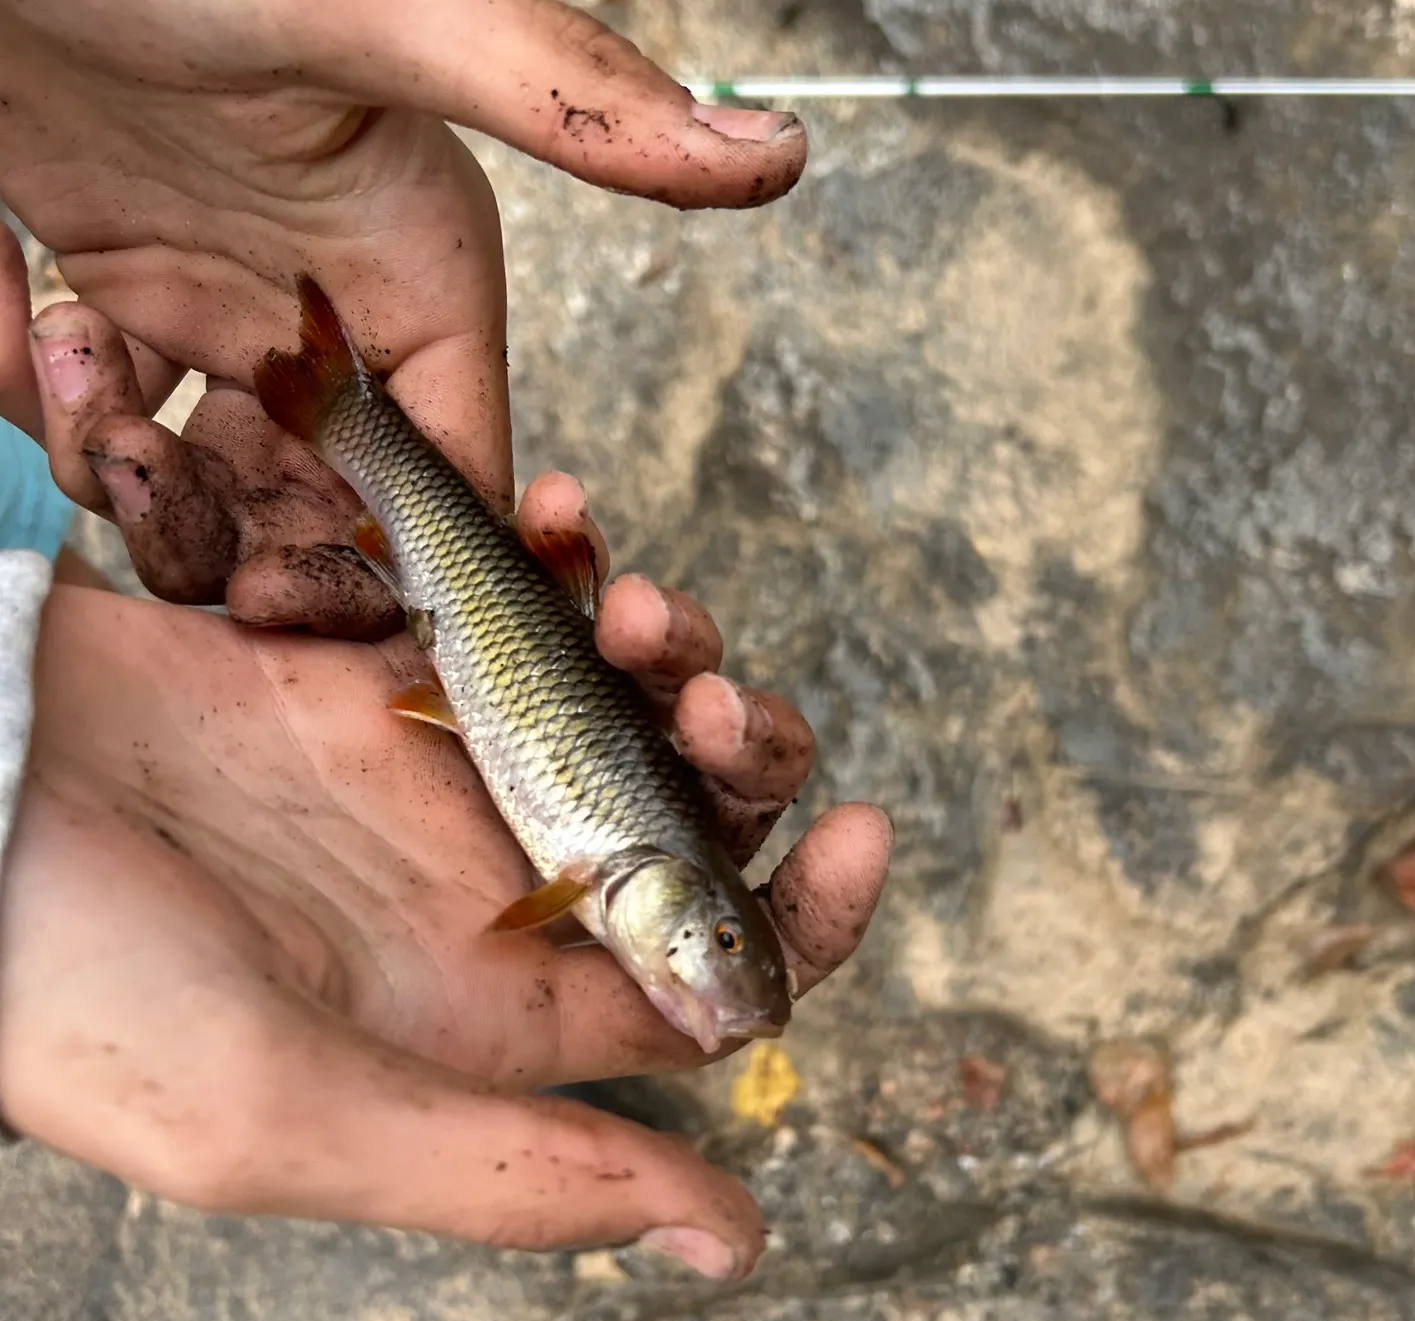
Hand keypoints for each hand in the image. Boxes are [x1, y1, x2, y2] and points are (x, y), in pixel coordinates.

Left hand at [0, 0, 803, 631]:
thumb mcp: (383, 14)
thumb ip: (568, 100)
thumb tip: (777, 152)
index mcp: (425, 275)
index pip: (464, 480)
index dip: (420, 566)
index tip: (349, 603)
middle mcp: (339, 311)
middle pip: (340, 517)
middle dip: (275, 556)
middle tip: (209, 551)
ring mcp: (228, 308)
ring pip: (225, 490)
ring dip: (163, 497)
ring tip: (112, 421)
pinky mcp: (125, 292)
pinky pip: (116, 422)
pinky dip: (78, 420)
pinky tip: (46, 329)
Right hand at [0, 473, 890, 1276]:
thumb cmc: (75, 993)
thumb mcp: (293, 1118)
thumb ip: (514, 1177)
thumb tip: (728, 1238)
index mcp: (492, 1006)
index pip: (704, 974)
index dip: (807, 914)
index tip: (866, 829)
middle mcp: (479, 885)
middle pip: (684, 818)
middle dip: (738, 749)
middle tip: (716, 691)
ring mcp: (427, 763)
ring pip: (614, 695)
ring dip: (659, 638)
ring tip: (631, 597)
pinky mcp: (366, 658)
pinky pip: (505, 595)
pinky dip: (550, 554)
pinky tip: (559, 519)